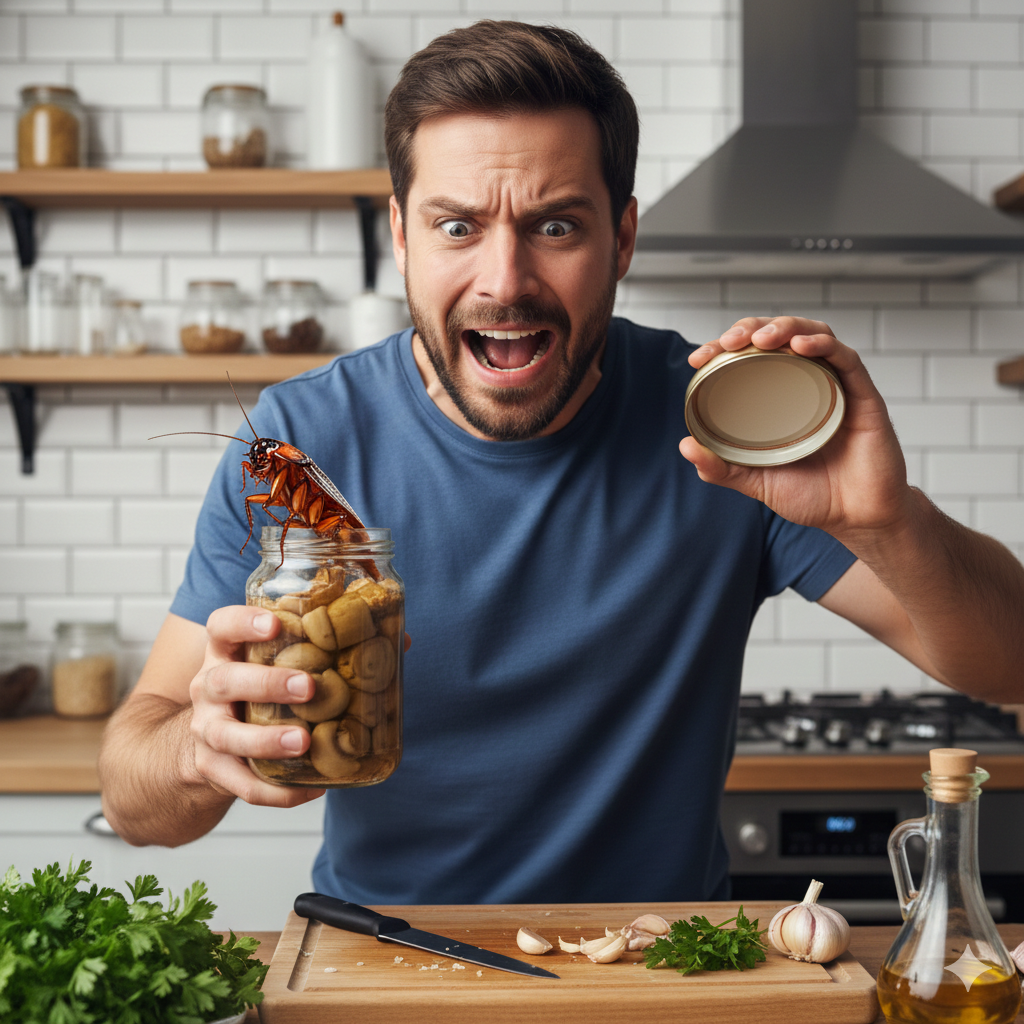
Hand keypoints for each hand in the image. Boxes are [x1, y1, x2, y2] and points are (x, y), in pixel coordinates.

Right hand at [188, 605, 326, 806]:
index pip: (222, 626)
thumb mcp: (279, 661)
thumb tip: (401, 641)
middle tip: (307, 687)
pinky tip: (313, 788)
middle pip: (225, 681)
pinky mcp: (214, 769)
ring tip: (302, 741)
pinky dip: (278, 791)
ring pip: (226, 735)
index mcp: (226, 652)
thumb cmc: (259, 690)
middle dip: (266, 684)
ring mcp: (207, 730)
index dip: (243, 622)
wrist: (214, 741)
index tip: (275, 623)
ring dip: (265, 740)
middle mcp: (209, 687)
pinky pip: (243, 784)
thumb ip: (330, 648)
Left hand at [679, 316, 913, 541]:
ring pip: (812, 336)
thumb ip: (721, 468)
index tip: (699, 357)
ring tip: (762, 338)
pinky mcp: (862, 394)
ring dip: (785, 327)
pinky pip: (845, 359)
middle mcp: (806, 384)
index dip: (724, 348)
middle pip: (779, 337)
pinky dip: (822, 344)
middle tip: (730, 341)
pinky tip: (801, 345)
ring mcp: (835, 385)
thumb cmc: (811, 496)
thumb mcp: (756, 481)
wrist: (857, 518)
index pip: (749, 357)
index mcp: (778, 398)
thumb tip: (685, 446)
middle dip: (751, 329)